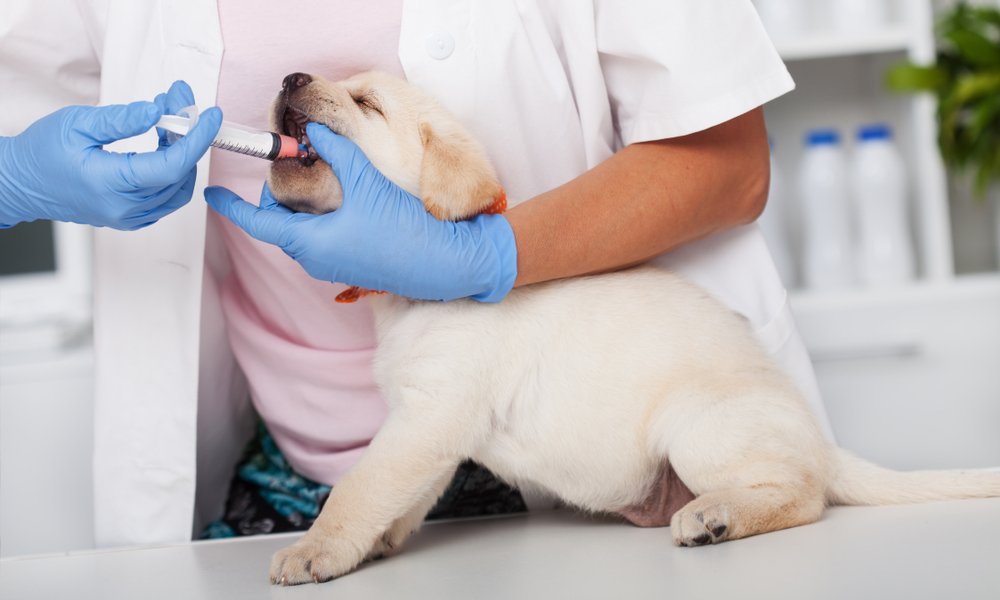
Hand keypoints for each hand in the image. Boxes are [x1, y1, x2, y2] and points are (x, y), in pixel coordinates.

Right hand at [0, 81, 221, 229]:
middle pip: (178, 173)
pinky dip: (173, 171)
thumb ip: (121, 120)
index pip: (172, 165)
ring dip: (181, 152)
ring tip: (168, 121)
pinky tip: (163, 145)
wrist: (21, 184)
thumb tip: (158, 111)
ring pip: (177, 187)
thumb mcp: (77, 124)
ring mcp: (129, 218)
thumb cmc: (42, 152)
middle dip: (187, 135)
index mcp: (110, 184)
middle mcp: (125, 208)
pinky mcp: (131, 219)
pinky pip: (167, 198)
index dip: (197, 138)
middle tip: (179, 102)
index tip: (210, 115)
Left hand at [205, 123, 516, 301]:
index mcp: (309, 242)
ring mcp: (333, 268)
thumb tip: (316, 129)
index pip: (257, 222)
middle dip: (277, 196)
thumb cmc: (405, 231)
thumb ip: (337, 151)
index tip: (211, 195)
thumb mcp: (367, 183)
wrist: (446, 265)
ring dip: (301, 208)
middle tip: (293, 165)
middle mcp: (315, 260)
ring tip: (323, 179)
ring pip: (300, 233)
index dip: (231, 206)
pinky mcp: (351, 269)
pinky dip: (319, 220)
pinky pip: (321, 242)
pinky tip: (346, 202)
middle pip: (278, 225)